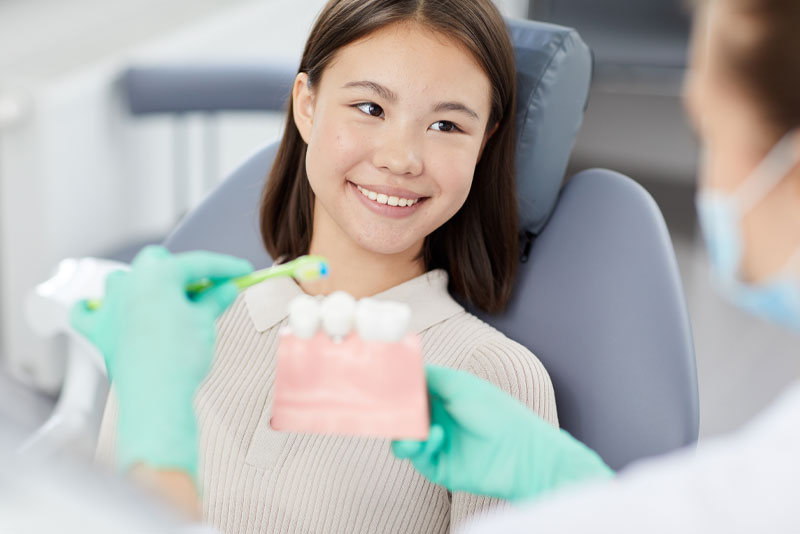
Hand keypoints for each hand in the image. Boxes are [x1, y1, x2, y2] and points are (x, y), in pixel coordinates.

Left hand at [70, 246, 251, 479]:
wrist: (156, 394)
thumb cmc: (182, 355)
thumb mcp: (204, 321)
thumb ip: (214, 299)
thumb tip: (226, 289)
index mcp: (158, 274)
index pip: (198, 263)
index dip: (224, 266)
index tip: (241, 271)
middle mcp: (130, 283)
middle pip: (156, 261)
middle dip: (180, 268)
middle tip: (206, 286)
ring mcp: (110, 306)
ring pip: (121, 280)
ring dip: (141, 283)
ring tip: (163, 297)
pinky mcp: (100, 331)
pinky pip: (86, 312)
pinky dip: (92, 307)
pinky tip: (99, 307)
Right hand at [392, 365, 612, 501]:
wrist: (521, 452)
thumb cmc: (497, 412)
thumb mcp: (461, 385)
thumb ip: (430, 376)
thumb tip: (404, 366)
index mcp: (443, 397)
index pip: (410, 391)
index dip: (395, 387)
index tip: (378, 381)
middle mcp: (437, 419)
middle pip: (402, 415)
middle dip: (392, 411)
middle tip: (384, 405)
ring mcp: (437, 444)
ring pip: (402, 439)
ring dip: (402, 431)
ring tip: (413, 428)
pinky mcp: (438, 466)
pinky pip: (416, 457)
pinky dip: (421, 446)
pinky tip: (437, 437)